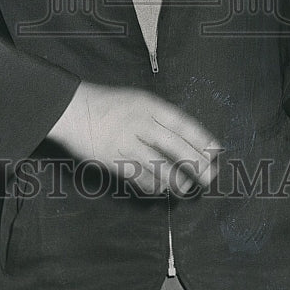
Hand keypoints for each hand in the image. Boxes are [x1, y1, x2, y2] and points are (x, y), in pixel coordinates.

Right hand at [46, 81, 220, 196]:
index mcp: (149, 105)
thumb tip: (187, 141)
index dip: (202, 140)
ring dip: (177, 181)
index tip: (216, 152)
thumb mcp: (137, 100)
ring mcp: (127, 142)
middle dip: (197, 165)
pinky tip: (159, 188)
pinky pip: (141, 178)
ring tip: (185, 188)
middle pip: (177, 147)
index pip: (183, 124)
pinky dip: (153, 186)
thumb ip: (159, 118)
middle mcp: (141, 123)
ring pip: (161, 168)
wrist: (73, 110)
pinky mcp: (114, 160)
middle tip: (209, 178)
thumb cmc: (108, 105)